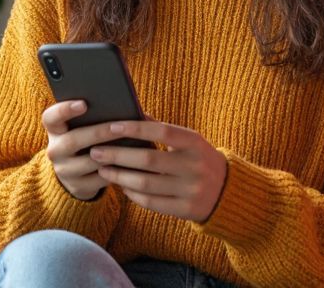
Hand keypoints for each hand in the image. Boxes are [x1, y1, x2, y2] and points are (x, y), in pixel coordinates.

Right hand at [42, 100, 121, 200]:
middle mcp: (55, 150)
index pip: (51, 117)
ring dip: (110, 154)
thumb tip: (120, 105)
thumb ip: (93, 115)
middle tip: (117, 127)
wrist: (77, 172)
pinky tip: (129, 163)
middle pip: (72, 140)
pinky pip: (99, 178)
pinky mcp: (78, 186)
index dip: (64, 110)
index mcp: (54, 129)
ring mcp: (64, 170)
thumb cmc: (86, 139)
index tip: (83, 104)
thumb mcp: (82, 126)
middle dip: (97, 133)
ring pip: (88, 162)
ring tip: (130, 145)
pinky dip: (115, 170)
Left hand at [89, 121, 226, 222]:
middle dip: (118, 155)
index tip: (111, 126)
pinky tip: (121, 186)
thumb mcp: (191, 141)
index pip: (162, 132)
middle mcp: (194, 167)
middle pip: (148, 160)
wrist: (228, 192)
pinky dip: (132, 194)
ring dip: (119, 176)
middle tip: (95, 151)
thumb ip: (165, 130)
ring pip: (146, 184)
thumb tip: (133, 114)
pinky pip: (151, 203)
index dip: (136, 128)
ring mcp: (191, 190)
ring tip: (102, 169)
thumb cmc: (200, 159)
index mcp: (195, 143)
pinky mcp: (185, 210)